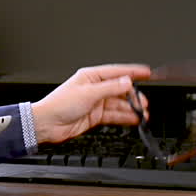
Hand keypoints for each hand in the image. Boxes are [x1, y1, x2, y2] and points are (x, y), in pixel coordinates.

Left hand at [30, 64, 151, 143]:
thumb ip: (110, 88)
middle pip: (120, 90)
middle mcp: (94, 88)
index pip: (117, 72)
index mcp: (91, 77)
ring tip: (143, 114)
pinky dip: (124, 117)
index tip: (148, 72)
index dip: (133, 72)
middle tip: (144, 103)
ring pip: (119, 104)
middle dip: (134, 96)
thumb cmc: (59, 104)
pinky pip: (114, 115)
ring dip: (131, 109)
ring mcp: (95, 103)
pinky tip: (134, 119)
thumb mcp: (88, 94)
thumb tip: (127, 82)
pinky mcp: (95, 116)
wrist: (47, 124)